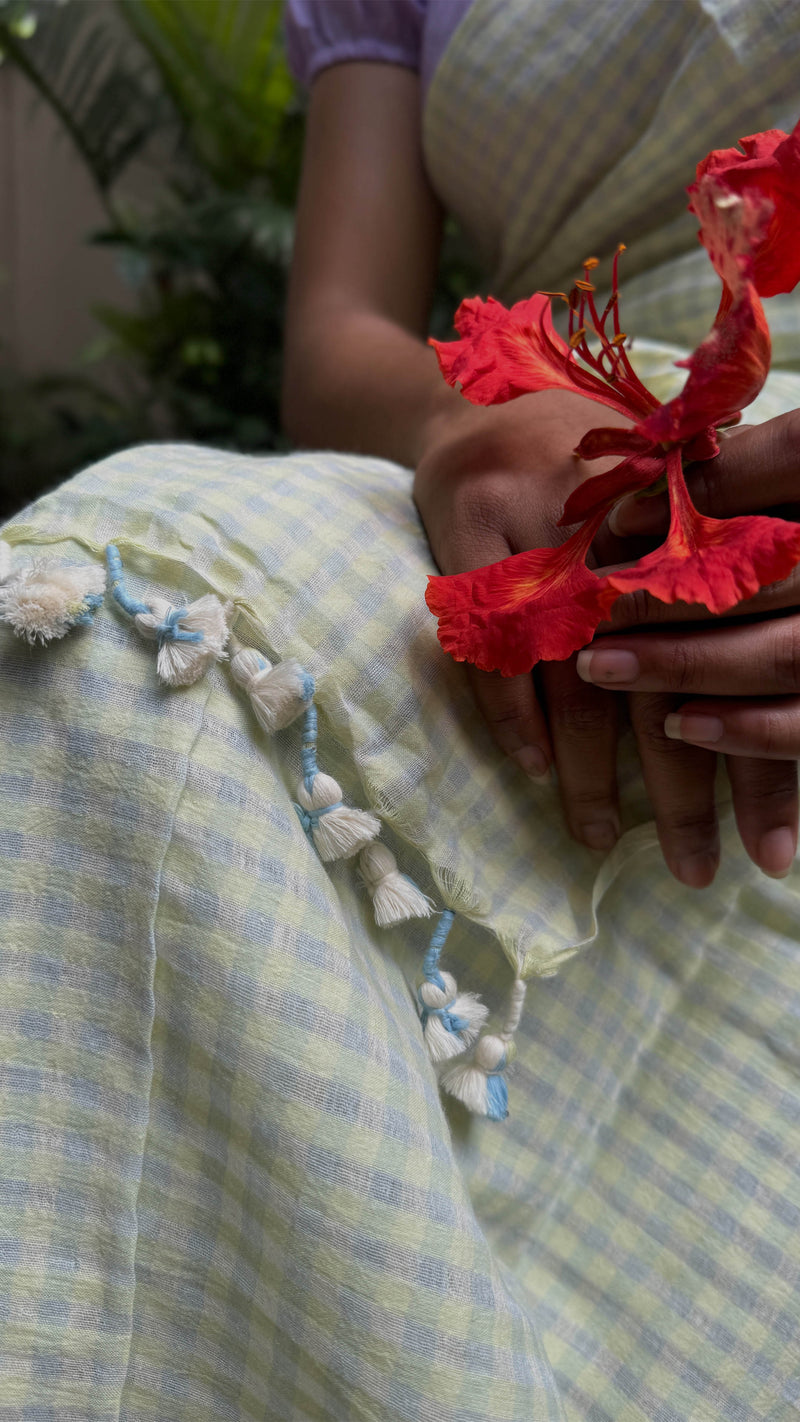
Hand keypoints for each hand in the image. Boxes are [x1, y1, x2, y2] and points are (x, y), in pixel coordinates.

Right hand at [416, 399, 799, 885]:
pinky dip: (509, 711)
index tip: (770, 848)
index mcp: (701, 513)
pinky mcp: (472, 519)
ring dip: (591, 772)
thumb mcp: (675, 498)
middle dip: (686, 789)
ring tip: (603, 841)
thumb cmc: (593, 463)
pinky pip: (494, 637)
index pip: (742, 659)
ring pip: (577, 672)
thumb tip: (789, 680)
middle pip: (668, 677)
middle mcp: (630, 516)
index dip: (760, 757)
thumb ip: (726, 571)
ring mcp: (546, 516)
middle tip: (698, 872)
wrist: (476, 397)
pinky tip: (532, 770)